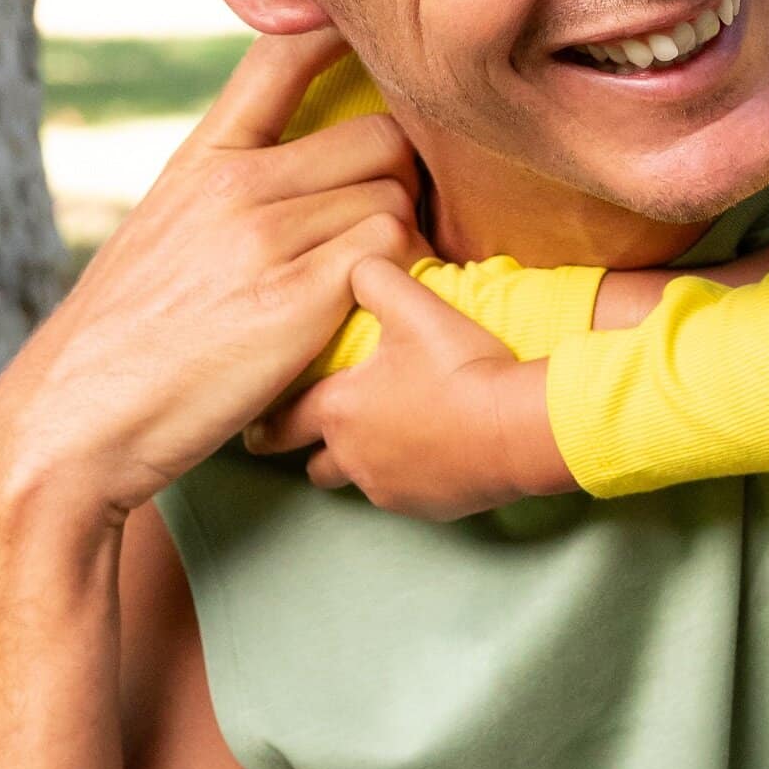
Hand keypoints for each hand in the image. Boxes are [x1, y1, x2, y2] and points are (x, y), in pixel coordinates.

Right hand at [0, 24, 420, 535]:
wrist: (76, 420)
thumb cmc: (123, 342)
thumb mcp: (161, 234)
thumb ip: (223, 191)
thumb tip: (291, 175)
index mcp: (200, 157)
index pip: (284, 54)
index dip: (342, 35)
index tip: (375, 52)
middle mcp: (235, 182)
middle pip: (379, 135)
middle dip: (402, 178)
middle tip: (394, 224)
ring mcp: (265, 237)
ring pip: (393, 197)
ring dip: (403, 240)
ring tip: (374, 281)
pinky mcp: (295, 299)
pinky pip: (391, 254)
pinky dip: (396, 282)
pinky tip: (368, 313)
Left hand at [243, 260, 564, 514]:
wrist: (515, 425)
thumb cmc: (460, 365)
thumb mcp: (413, 305)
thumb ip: (373, 277)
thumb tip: (356, 261)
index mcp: (339, 409)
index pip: (283, 422)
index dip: (265, 425)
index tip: (253, 432)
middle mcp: (353, 455)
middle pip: (314, 465)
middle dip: (308, 453)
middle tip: (308, 444)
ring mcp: (389, 487)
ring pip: (357, 481)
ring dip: (359, 465)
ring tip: (376, 445)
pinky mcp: (425, 507)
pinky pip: (402, 494)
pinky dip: (405, 477)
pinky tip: (427, 455)